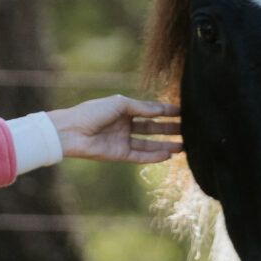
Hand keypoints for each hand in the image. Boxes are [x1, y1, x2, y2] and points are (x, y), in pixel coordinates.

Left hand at [48, 96, 181, 162]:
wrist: (72, 131)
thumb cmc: (92, 112)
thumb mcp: (120, 104)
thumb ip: (142, 108)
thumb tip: (161, 110)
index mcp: (124, 110)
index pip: (149, 111)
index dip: (165, 111)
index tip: (182, 112)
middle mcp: (125, 125)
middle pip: (152, 128)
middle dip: (169, 129)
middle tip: (188, 129)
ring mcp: (123, 141)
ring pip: (149, 144)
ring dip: (166, 145)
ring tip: (184, 145)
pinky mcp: (119, 155)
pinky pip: (140, 156)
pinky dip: (154, 156)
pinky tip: (168, 155)